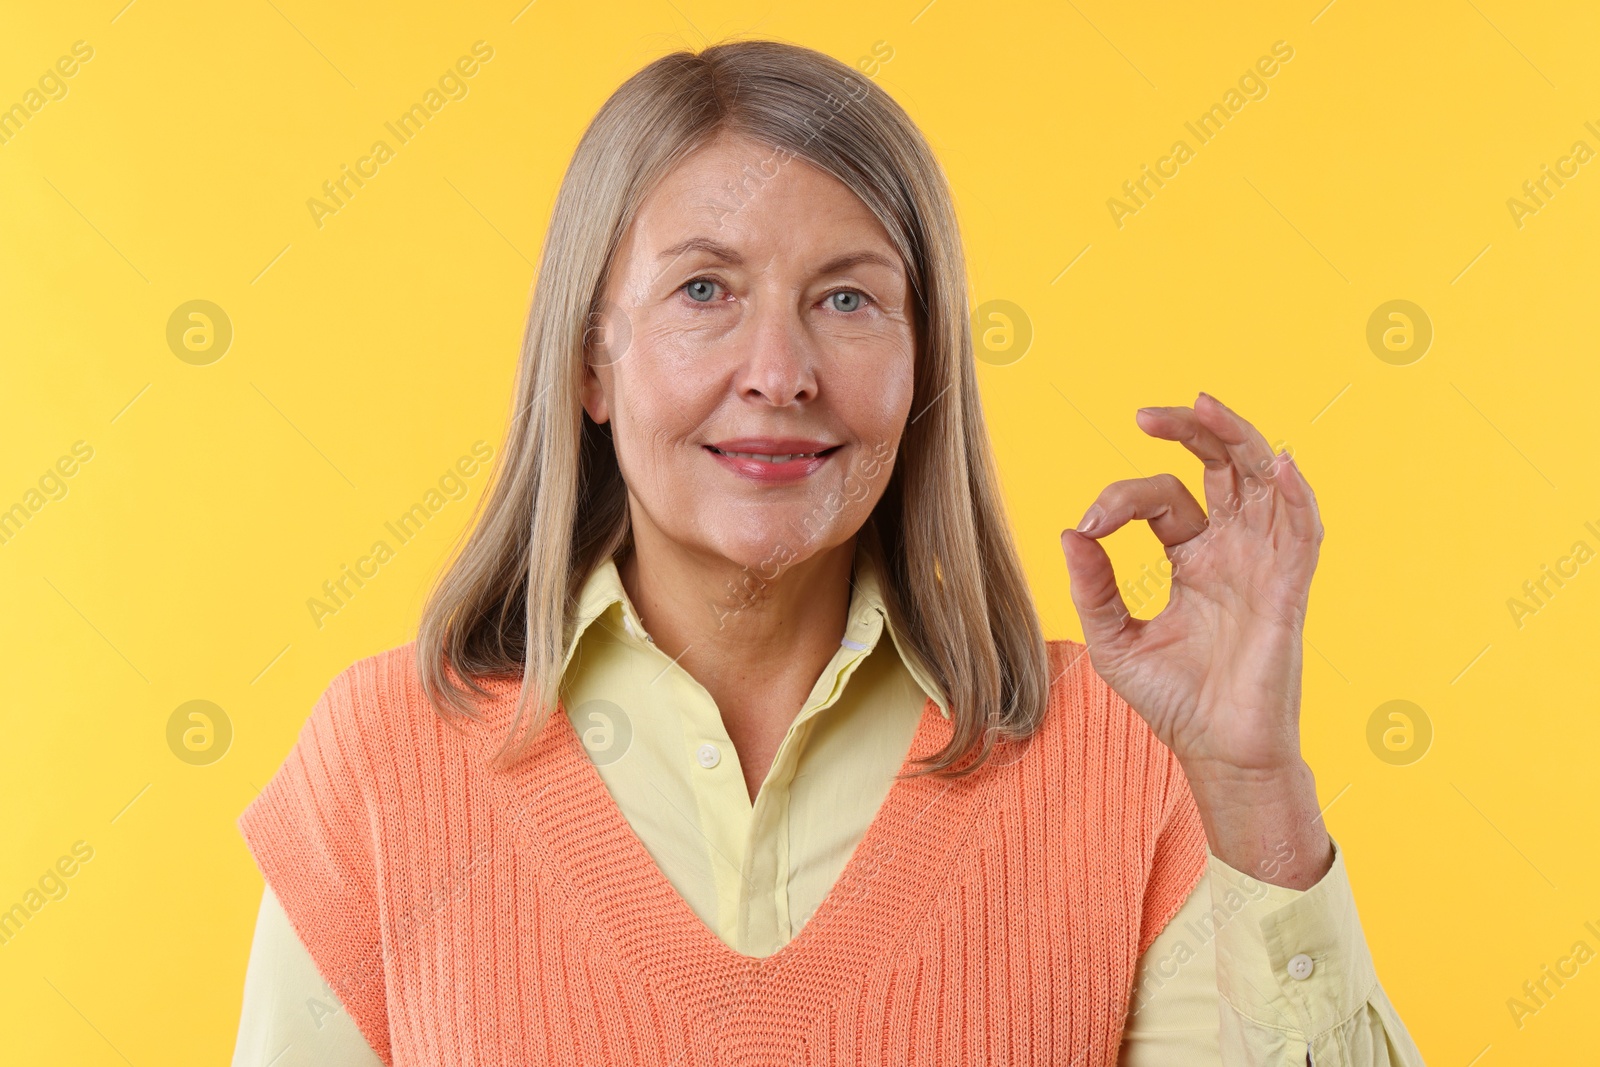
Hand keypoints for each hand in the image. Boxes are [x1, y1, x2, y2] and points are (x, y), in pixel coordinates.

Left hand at [1058, 392, 1321, 780]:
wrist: (1216, 754)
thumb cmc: (1173, 700)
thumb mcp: (1113, 639)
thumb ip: (1093, 586)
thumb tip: (1070, 532)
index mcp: (1192, 556)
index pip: (1162, 498)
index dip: (1120, 500)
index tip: (1087, 527)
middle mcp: (1232, 550)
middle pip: (1222, 467)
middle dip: (1191, 431)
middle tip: (1148, 414)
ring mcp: (1263, 564)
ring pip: (1264, 481)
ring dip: (1240, 439)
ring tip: (1206, 407)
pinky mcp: (1287, 590)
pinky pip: (1302, 531)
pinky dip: (1296, 494)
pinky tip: (1280, 463)